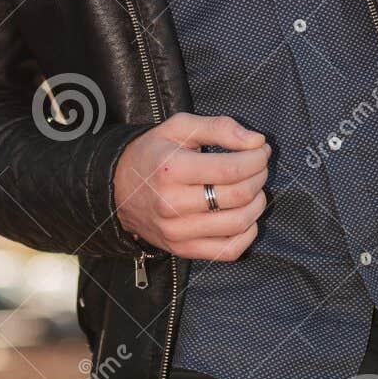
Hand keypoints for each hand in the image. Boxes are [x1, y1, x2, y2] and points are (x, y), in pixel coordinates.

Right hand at [112, 112, 271, 260]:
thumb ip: (219, 127)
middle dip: (259, 178)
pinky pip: (229, 251)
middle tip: (258, 167)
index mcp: (172, 169)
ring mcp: (177, 231)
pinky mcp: (182, 249)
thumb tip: (256, 141)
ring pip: (238, 224)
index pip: (231, 169)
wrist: (117, 188)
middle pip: (238, 196)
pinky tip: (245, 216)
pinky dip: (247, 234)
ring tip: (253, 190)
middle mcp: (172, 203)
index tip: (260, 150)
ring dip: (257, 204)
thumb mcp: (179, 127)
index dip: (256, 159)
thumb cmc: (153, 153)